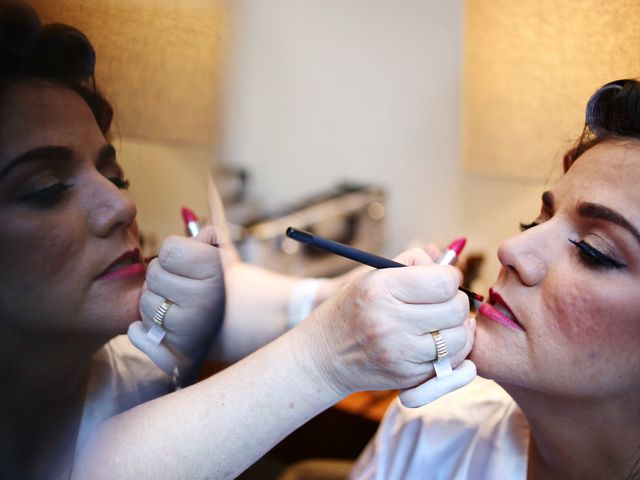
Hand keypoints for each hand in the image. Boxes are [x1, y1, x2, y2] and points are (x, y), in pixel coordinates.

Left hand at [128, 226, 224, 375]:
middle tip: (183, 289)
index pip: (169, 249)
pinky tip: (162, 329)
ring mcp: (191, 333)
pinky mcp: (178, 359)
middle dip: (163, 281)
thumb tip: (185, 213)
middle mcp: (204, 302)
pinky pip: (138, 336)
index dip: (177, 255)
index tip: (192, 267)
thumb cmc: (232, 288)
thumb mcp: (226, 255)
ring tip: (178, 309)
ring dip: (154, 306)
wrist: (253, 330)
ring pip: (144, 307)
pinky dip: (142, 333)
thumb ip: (207, 234)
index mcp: (216, 272)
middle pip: (152, 277)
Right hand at [298, 248, 474, 400]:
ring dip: (457, 329)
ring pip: (460, 338)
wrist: (323, 356)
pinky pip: (451, 362)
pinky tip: (435, 342)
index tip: (443, 280)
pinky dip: (450, 351)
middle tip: (444, 301)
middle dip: (456, 302)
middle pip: (456, 309)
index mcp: (381, 290)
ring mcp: (399, 353)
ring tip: (441, 323)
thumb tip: (450, 263)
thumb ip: (413, 263)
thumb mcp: (372, 276)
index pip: (444, 282)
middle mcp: (390, 322)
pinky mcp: (407, 377)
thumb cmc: (353, 309)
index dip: (451, 278)